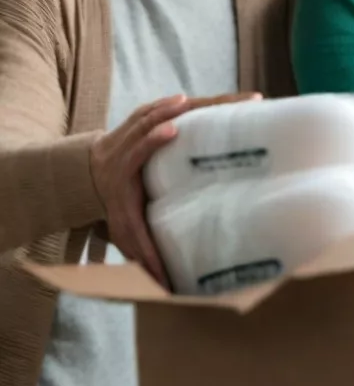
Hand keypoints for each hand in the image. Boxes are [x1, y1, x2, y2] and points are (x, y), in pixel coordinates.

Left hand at [89, 92, 260, 286]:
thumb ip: (143, 253)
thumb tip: (165, 285)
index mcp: (121, 168)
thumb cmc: (113, 207)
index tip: (172, 129)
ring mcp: (136, 127)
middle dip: (177, 109)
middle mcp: (127, 141)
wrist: (90, 177)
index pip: (135, 148)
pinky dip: (192, 102)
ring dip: (193, 103)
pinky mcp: (148, 119)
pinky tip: (221, 100)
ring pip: (160, 108)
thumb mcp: (124, 231)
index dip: (151, 138)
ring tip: (231, 100)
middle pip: (148, 118)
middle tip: (211, 104)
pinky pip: (169, 106)